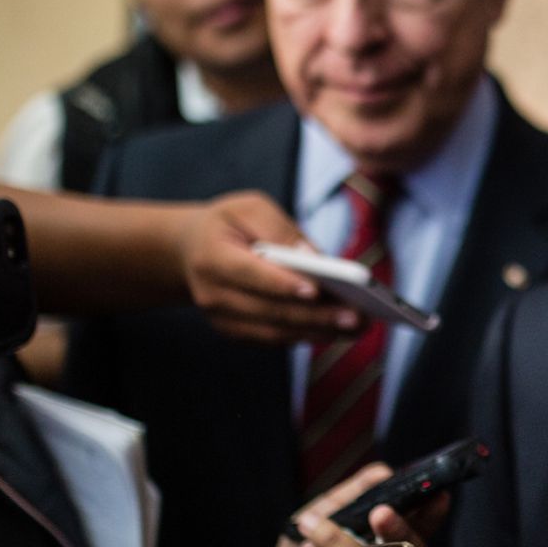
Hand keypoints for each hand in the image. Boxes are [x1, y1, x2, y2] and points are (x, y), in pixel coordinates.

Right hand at [178, 191, 361, 344]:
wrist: (189, 250)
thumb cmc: (229, 224)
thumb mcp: (249, 208)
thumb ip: (281, 229)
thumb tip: (314, 258)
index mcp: (212, 258)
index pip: (250, 274)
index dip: (282, 284)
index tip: (316, 290)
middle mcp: (212, 294)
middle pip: (269, 310)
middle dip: (315, 315)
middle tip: (356, 315)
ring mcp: (222, 318)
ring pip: (274, 331)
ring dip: (318, 331)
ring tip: (358, 326)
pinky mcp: (235, 331)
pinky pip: (274, 338)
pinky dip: (306, 335)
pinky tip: (338, 330)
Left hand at [229, 462, 449, 546]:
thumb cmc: (306, 546)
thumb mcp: (327, 509)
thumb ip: (354, 492)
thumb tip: (382, 472)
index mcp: (388, 542)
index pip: (421, 529)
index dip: (432, 515)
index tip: (437, 496)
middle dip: (398, 531)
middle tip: (380, 512)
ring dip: (337, 541)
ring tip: (310, 524)